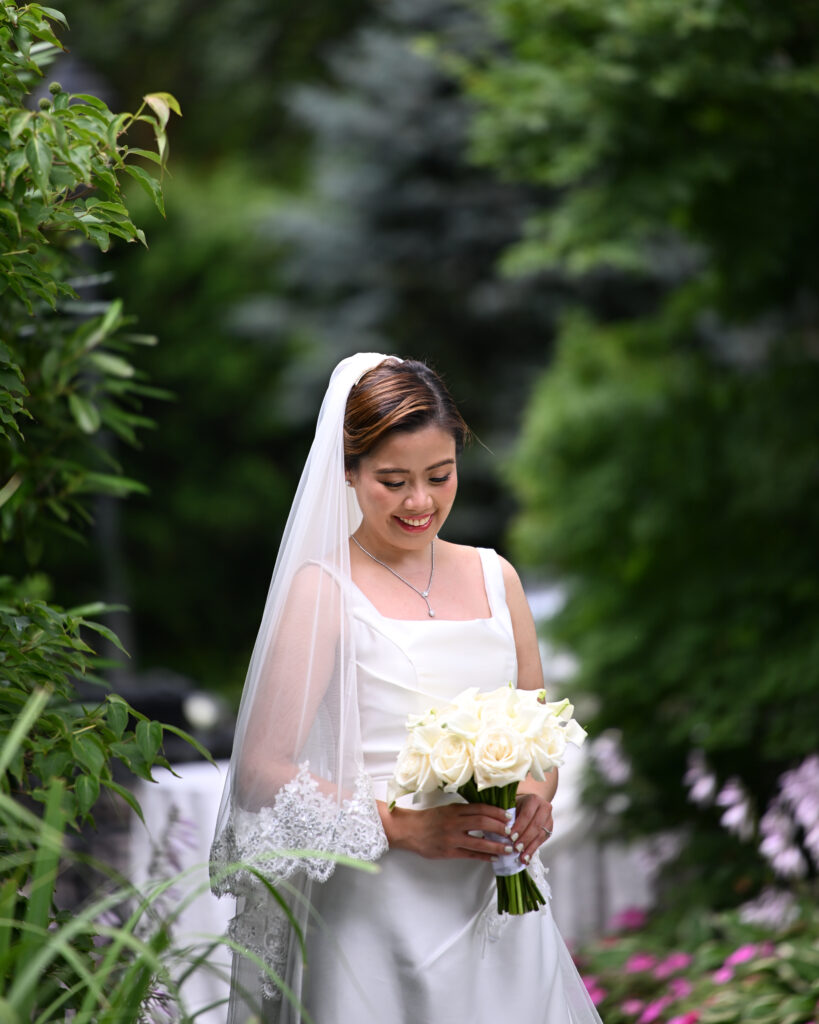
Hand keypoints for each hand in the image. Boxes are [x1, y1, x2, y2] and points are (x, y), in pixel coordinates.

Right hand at [385, 802, 513, 860]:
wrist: (409, 830)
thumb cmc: (429, 819)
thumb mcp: (447, 809)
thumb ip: (464, 812)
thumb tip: (487, 815)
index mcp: (455, 809)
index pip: (481, 808)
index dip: (497, 812)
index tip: (508, 816)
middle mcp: (455, 822)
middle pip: (483, 823)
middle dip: (500, 828)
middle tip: (512, 832)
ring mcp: (452, 838)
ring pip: (479, 842)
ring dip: (496, 845)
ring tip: (508, 848)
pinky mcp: (448, 851)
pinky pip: (470, 855)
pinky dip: (484, 856)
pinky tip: (493, 857)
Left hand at [510, 791, 553, 865]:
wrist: (530, 805)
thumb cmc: (517, 806)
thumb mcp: (513, 806)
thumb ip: (508, 817)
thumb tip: (499, 832)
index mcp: (534, 800)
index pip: (527, 814)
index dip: (519, 827)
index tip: (511, 837)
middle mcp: (545, 808)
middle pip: (536, 825)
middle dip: (525, 838)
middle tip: (516, 848)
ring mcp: (549, 819)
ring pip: (540, 835)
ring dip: (530, 847)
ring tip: (522, 857)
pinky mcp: (550, 830)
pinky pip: (542, 842)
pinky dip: (533, 850)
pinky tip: (526, 858)